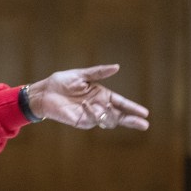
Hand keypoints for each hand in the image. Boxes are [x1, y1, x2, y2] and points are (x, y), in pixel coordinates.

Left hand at [27, 64, 149, 130]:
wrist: (45, 92)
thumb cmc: (62, 82)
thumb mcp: (81, 75)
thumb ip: (98, 72)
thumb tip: (116, 66)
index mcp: (101, 94)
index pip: (120, 103)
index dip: (132, 107)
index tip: (145, 113)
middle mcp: (98, 106)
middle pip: (119, 116)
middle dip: (131, 120)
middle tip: (143, 124)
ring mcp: (91, 115)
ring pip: (108, 120)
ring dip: (110, 115)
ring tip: (105, 106)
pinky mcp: (81, 121)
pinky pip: (92, 119)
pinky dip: (92, 113)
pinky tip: (87, 104)